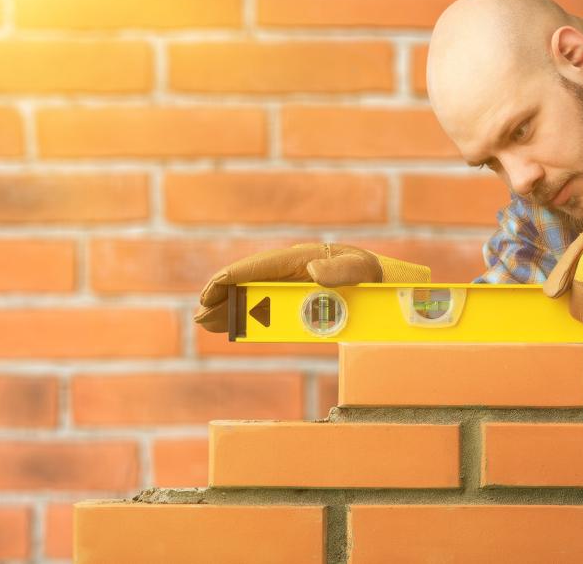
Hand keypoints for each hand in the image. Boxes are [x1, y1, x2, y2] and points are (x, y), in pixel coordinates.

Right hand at [193, 243, 430, 331]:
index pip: (257, 267)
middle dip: (222, 297)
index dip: (231, 279)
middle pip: (248, 282)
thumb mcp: (361, 270)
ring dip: (229, 308)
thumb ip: (341, 270)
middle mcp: (290, 269)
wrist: (382, 281)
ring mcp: (291, 283)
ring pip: (253, 295)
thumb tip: (313, 270)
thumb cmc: (371, 274)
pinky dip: (246, 315)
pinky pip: (266, 306)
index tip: (210, 291)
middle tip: (200, 317)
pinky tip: (231, 324)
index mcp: (300, 258)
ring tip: (206, 322)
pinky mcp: (296, 297)